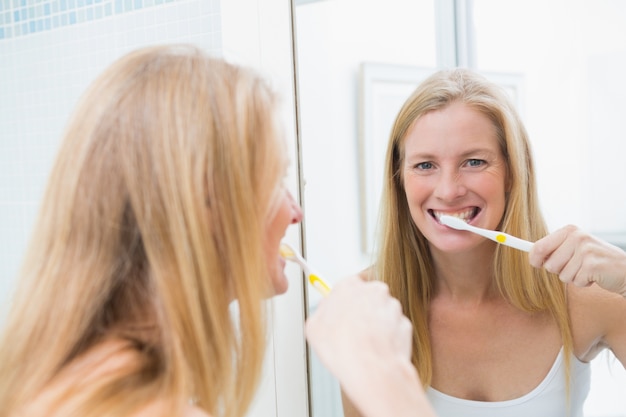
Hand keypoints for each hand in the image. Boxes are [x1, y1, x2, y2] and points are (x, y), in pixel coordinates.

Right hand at [305, 276, 433, 416]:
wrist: (371, 369)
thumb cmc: (343, 348)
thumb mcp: (314, 328)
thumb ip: (321, 313)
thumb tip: (324, 313)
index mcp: (349, 286)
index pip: (349, 283)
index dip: (345, 298)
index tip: (343, 306)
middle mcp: (373, 290)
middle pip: (368, 295)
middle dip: (362, 309)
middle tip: (352, 329)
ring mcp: (392, 306)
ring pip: (382, 311)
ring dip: (375, 323)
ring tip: (363, 344)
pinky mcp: (404, 323)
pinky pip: (394, 327)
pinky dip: (387, 336)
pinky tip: (376, 349)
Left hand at [530, 225, 625, 296]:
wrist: (625, 270)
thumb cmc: (596, 260)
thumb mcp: (575, 248)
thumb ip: (555, 250)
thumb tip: (532, 256)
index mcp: (569, 231)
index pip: (539, 246)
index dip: (534, 258)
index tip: (535, 263)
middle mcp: (577, 237)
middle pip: (549, 265)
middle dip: (560, 271)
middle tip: (577, 266)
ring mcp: (585, 250)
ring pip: (562, 275)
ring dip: (574, 277)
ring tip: (588, 270)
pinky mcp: (592, 265)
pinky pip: (576, 281)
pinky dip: (584, 283)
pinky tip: (595, 276)